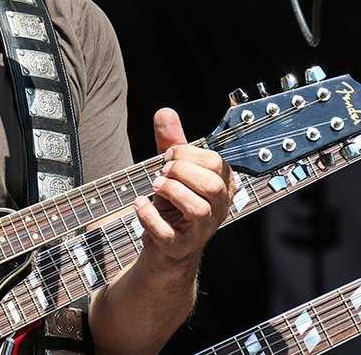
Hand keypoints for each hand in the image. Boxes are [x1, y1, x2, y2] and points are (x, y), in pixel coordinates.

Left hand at [133, 108, 234, 265]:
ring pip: (199, 209)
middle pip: (212, 185)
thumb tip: (165, 112)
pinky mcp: (179, 247)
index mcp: (221, 187)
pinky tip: (140, 204)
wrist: (162, 244)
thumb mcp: (173, 171)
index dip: (188, 154)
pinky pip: (169, 234)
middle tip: (162, 172)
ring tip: (154, 186)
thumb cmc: (173, 204)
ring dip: (171, 191)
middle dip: (182, 171)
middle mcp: (217, 210)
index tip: (170, 157)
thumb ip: (172, 142)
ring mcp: (200, 232)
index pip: (216, 163)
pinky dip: (150, 216)